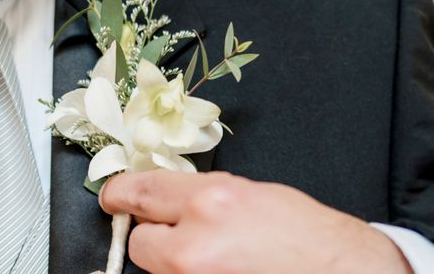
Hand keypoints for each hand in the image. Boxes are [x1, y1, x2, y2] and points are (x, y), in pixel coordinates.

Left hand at [99, 170, 411, 273]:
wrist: (344, 273)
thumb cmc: (307, 234)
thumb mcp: (252, 194)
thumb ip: (201, 196)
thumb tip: (166, 199)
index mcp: (211, 201)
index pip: (141, 191)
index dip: (120, 193)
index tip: (112, 196)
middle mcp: (198, 244)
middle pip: (141, 242)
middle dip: (153, 237)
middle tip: (178, 236)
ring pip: (158, 270)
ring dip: (173, 264)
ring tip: (213, 259)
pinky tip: (219, 271)